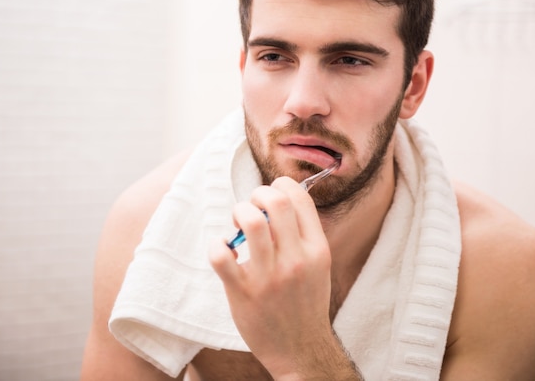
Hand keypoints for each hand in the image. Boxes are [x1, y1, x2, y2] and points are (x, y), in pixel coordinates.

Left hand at [209, 176, 359, 378]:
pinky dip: (217, 245)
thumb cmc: (305, 303)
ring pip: (251, 222)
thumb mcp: (317, 266)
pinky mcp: (243, 292)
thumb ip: (303, 235)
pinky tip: (223, 250)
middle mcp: (296, 259)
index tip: (269, 193)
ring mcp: (269, 276)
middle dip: (257, 194)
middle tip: (250, 208)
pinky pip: (221, 255)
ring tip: (236, 225)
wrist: (300, 349)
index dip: (281, 185)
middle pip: (275, 202)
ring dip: (238, 213)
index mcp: (317, 249)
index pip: (300, 198)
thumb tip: (279, 200)